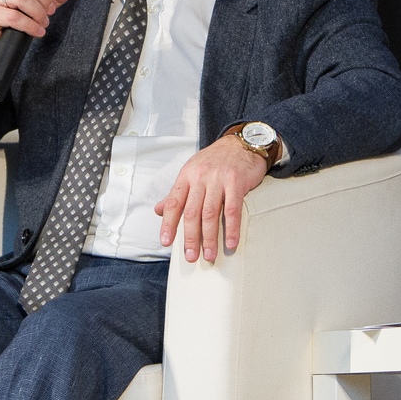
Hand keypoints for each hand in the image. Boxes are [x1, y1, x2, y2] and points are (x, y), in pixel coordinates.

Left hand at [154, 133, 268, 260]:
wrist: (240, 143)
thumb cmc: (215, 160)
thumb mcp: (191, 172)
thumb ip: (177, 193)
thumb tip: (159, 210)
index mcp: (186, 176)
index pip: (174, 203)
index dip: (168, 224)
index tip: (166, 242)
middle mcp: (200, 178)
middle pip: (192, 212)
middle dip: (190, 237)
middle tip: (190, 256)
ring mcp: (218, 180)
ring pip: (211, 213)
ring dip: (209, 238)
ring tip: (209, 255)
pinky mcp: (236, 182)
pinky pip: (233, 210)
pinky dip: (231, 228)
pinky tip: (230, 243)